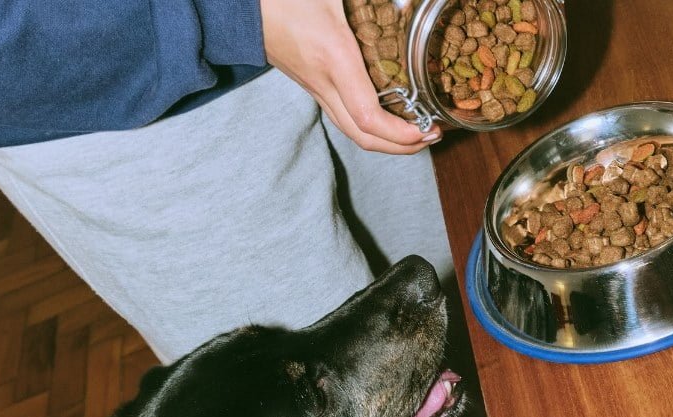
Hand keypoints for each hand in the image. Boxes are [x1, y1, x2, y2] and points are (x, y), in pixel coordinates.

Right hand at [259, 0, 441, 153]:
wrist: (239, 6)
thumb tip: (406, 0)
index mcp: (335, 58)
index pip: (369, 117)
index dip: (400, 134)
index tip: (427, 129)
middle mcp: (325, 82)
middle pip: (363, 136)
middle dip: (402, 146)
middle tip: (432, 135)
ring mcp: (316, 89)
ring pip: (352, 132)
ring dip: (387, 141)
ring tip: (417, 132)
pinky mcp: (312, 87)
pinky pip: (344, 118)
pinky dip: (371, 128)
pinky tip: (390, 116)